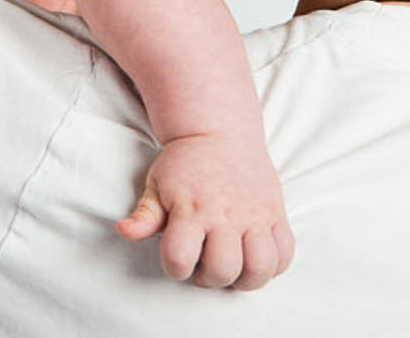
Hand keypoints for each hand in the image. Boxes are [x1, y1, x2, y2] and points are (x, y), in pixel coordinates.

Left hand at [116, 133, 292, 289]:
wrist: (220, 130)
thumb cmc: (184, 164)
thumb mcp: (157, 184)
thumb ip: (145, 214)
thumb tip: (124, 231)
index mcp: (191, 208)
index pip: (180, 259)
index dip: (174, 268)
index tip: (177, 259)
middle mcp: (225, 214)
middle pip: (223, 270)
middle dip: (210, 278)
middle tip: (204, 265)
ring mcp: (255, 214)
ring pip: (261, 268)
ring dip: (245, 279)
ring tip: (234, 268)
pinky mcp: (276, 213)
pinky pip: (285, 254)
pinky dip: (274, 267)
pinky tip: (255, 259)